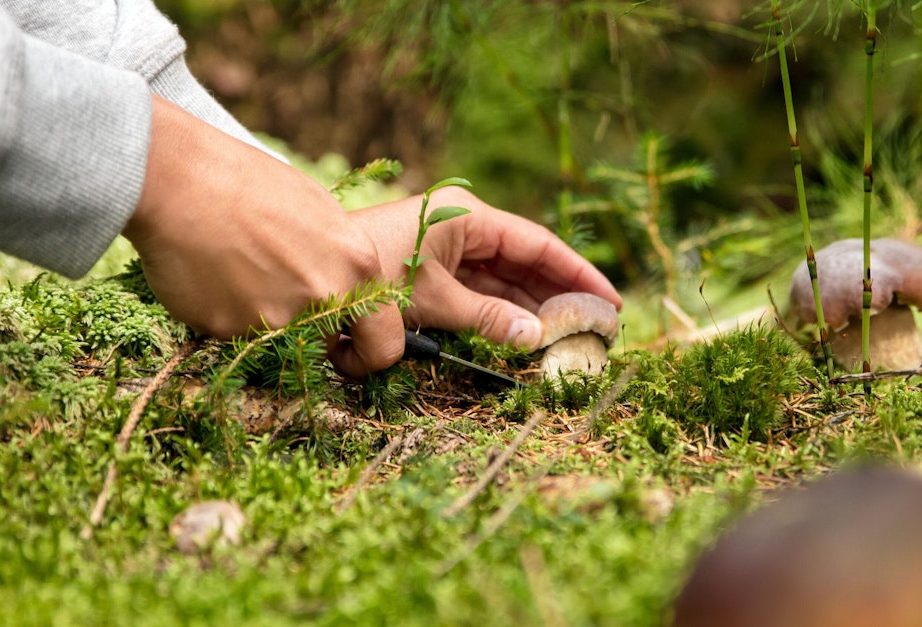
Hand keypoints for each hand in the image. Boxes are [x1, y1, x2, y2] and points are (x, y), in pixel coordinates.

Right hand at [124, 96, 404, 376]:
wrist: (180, 179)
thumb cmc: (247, 182)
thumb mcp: (317, 212)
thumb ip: (337, 259)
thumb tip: (343, 290)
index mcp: (357, 265)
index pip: (386, 344)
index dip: (367, 352)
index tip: (347, 348)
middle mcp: (325, 297)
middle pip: (329, 344)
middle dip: (311, 335)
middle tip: (279, 299)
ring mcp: (279, 318)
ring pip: (279, 341)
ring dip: (262, 318)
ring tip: (236, 269)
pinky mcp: (233, 330)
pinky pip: (236, 334)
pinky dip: (224, 312)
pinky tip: (210, 273)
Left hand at [348, 188, 621, 349]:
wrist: (313, 272)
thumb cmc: (370, 275)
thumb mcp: (435, 299)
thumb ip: (488, 319)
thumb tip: (537, 336)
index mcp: (469, 217)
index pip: (538, 244)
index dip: (576, 274)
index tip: (609, 300)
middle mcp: (463, 228)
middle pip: (525, 264)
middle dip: (558, 296)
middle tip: (595, 327)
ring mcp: (448, 250)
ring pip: (502, 283)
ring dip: (530, 310)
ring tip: (567, 338)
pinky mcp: (432, 272)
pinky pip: (478, 294)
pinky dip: (499, 315)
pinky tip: (525, 336)